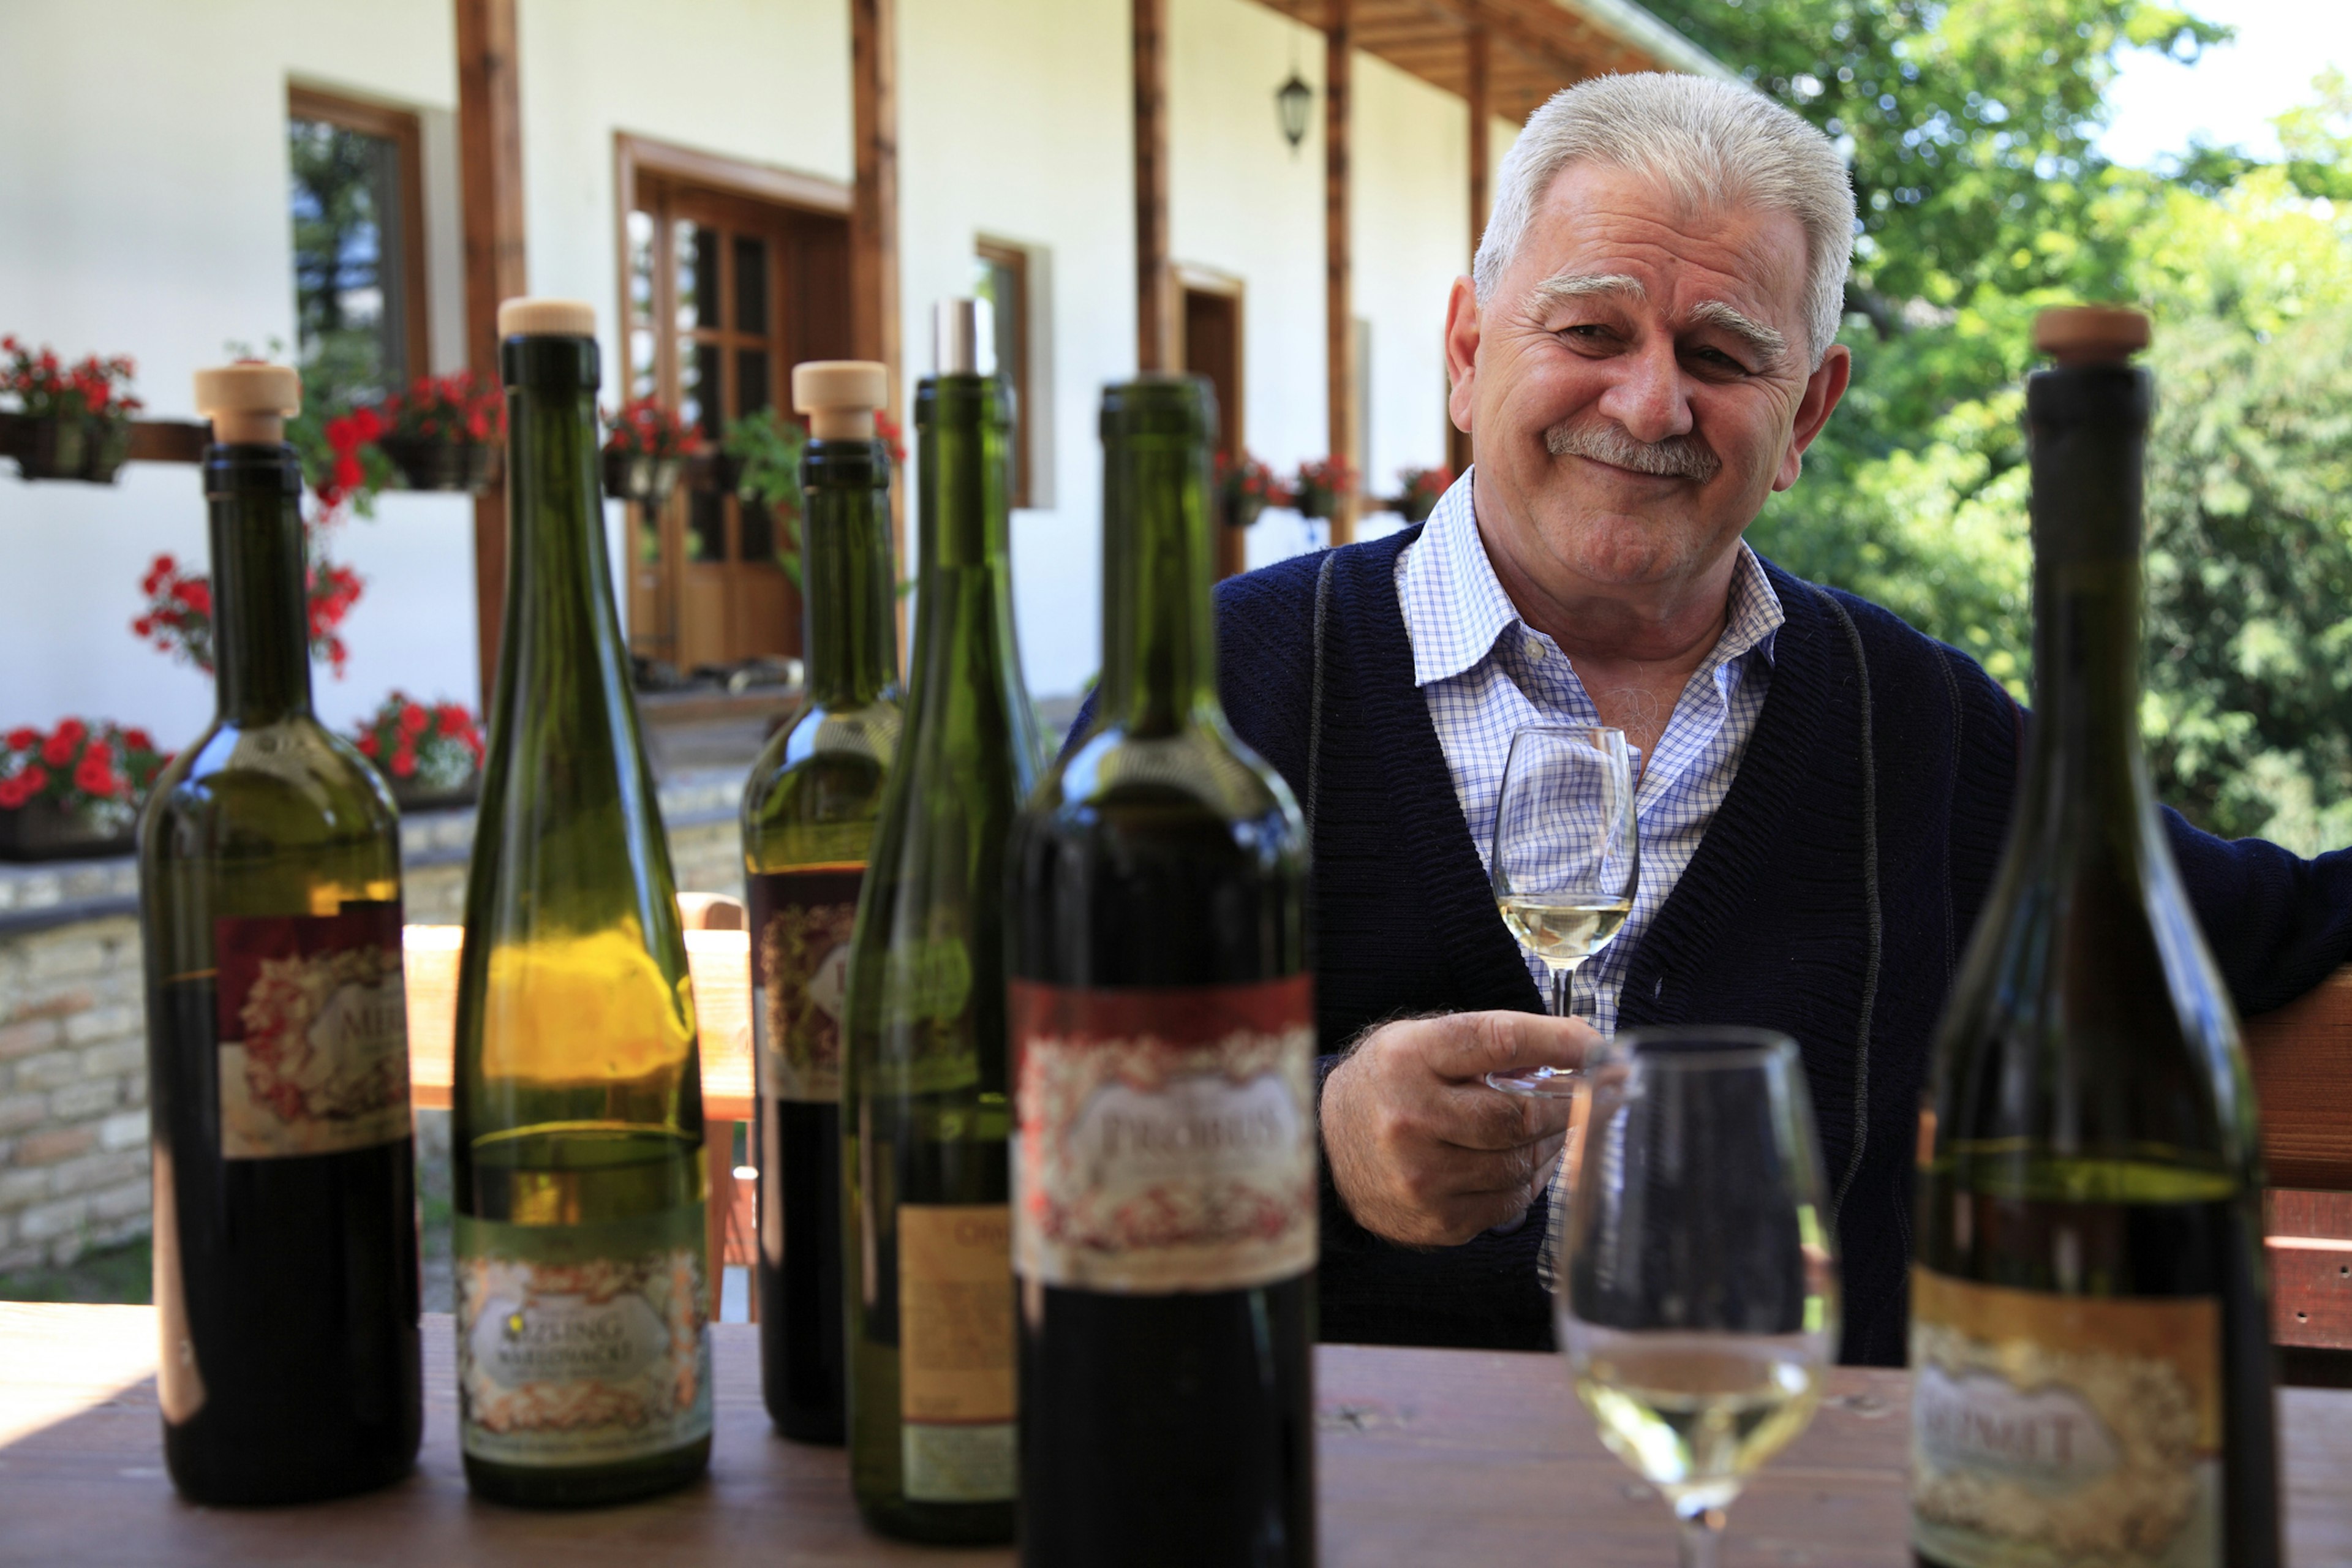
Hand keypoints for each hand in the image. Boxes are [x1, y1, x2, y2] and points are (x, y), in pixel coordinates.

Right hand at [1320, 1010, 1596, 1247]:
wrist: (1325, 1149)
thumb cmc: (1387, 1085)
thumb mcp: (1422, 1042)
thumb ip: (1491, 1041)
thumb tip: (1579, 1044)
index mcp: (1408, 1058)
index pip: (1498, 1041)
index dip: (1559, 1042)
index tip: (1598, 1046)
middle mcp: (1410, 1119)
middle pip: (1519, 1114)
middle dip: (1572, 1102)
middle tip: (1601, 1092)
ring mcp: (1423, 1176)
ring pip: (1522, 1162)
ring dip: (1557, 1141)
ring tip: (1563, 1123)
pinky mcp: (1438, 1219)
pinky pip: (1511, 1200)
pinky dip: (1535, 1176)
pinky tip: (1535, 1156)